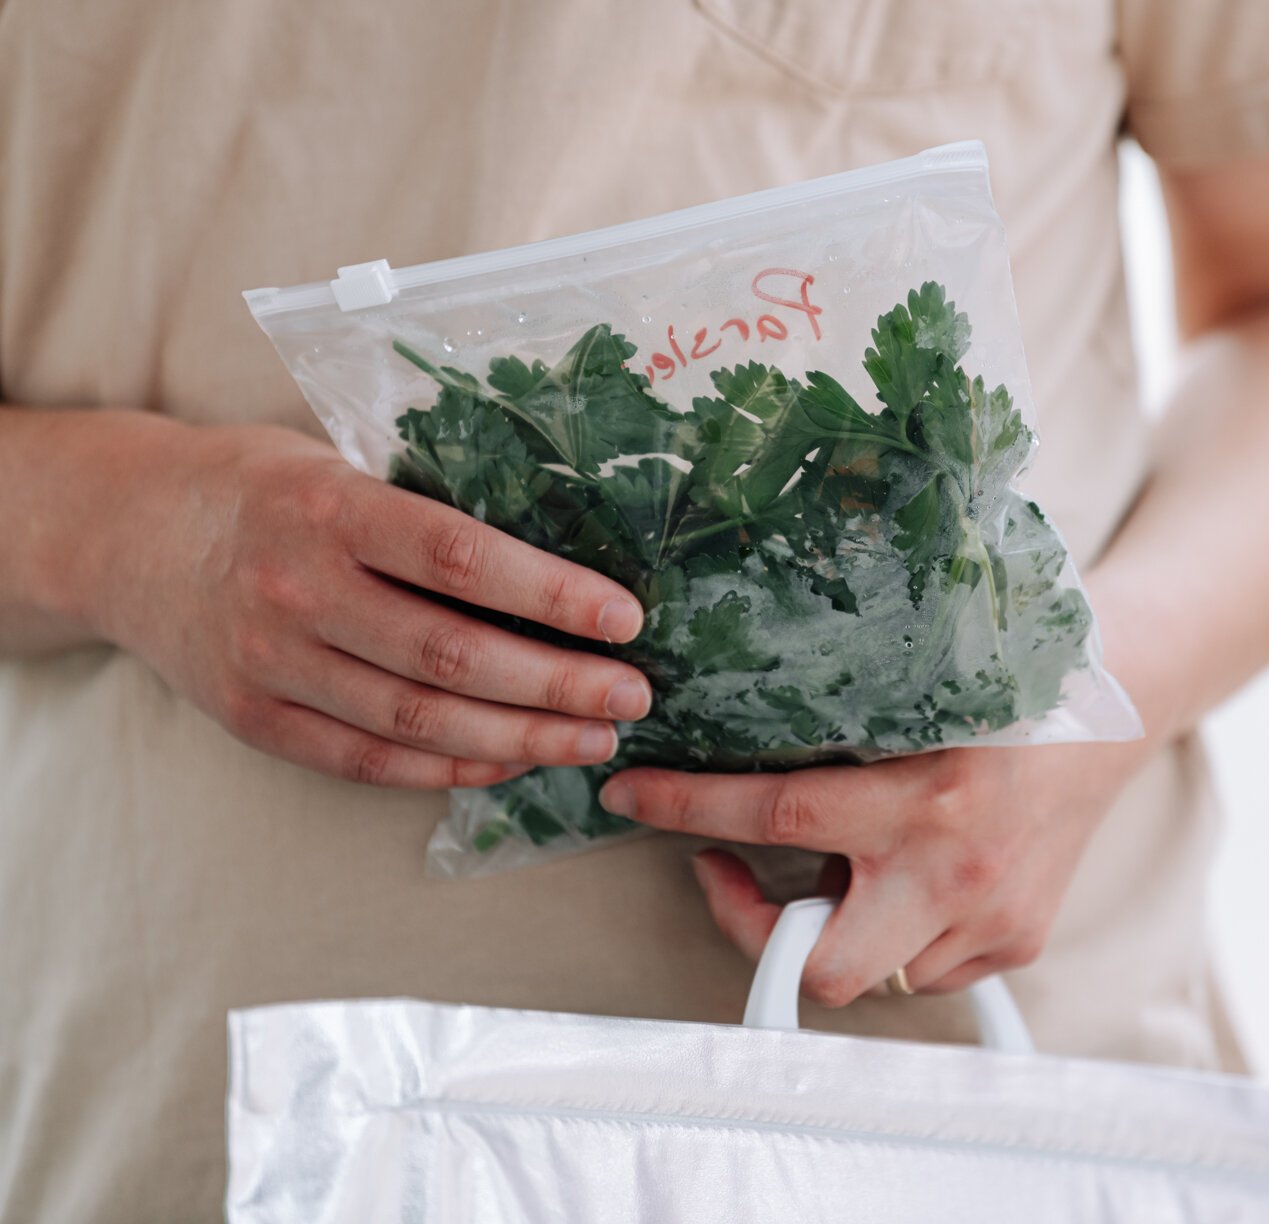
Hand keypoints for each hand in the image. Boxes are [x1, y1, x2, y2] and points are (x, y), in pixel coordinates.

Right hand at [81, 423, 653, 787]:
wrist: (121, 532)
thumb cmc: (259, 487)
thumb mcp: (334, 461)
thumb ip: (424, 506)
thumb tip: (560, 551)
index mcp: (329, 509)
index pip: (463, 558)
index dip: (553, 595)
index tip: (626, 618)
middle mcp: (297, 592)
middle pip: (453, 655)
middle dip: (559, 684)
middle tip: (634, 695)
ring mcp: (271, 665)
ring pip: (420, 722)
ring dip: (522, 738)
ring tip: (594, 737)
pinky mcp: (256, 720)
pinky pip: (370, 762)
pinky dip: (451, 771)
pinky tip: (513, 762)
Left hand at [598, 740, 1149, 1003]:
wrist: (1106, 724)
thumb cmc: (997, 702)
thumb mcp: (917, 705)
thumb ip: (840, 746)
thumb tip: (729, 764)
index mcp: (922, 800)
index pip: (777, 813)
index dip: (688, 807)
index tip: (630, 793)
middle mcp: (954, 873)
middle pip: (827, 969)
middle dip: (760, 933)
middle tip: (729, 876)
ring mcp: (990, 920)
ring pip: (875, 973)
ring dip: (840, 926)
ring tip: (847, 864)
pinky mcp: (1018, 944)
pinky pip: (925, 971)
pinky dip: (899, 936)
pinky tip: (909, 883)